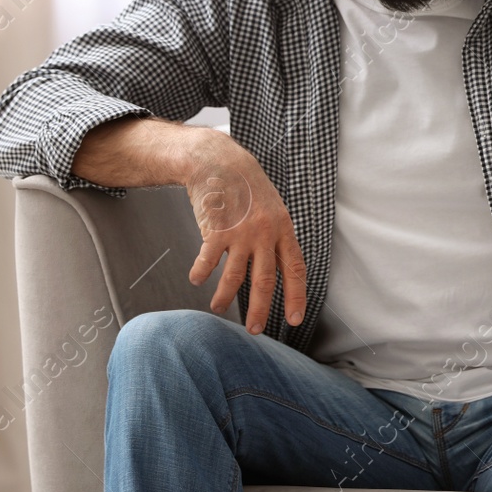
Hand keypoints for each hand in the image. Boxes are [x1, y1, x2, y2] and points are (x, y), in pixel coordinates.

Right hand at [183, 129, 307, 335]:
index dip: (296, 296)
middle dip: (259, 310)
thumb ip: (276, 236)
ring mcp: (241, 233)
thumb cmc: (246, 186)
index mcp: (283, 229)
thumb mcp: (272, 208)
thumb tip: (280, 267)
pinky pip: (207, 262)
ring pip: (234, 278)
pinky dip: (200, 274)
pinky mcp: (216, 231)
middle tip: (254, 330)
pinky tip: (196, 279)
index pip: (295, 269)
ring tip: (219, 308)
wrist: (220, 161)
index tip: (293, 318)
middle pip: (265, 282)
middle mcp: (264, 234)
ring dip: (225, 298)